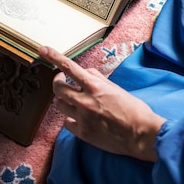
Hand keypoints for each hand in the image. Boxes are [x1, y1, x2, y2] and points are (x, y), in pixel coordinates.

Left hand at [39, 46, 165, 161]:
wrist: (140, 134)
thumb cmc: (134, 109)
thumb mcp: (117, 88)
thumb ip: (98, 80)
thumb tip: (86, 74)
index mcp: (95, 86)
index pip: (69, 67)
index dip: (54, 57)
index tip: (43, 49)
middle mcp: (85, 100)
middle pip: (57, 87)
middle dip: (57, 81)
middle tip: (62, 81)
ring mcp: (82, 117)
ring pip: (59, 105)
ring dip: (64, 100)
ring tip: (75, 101)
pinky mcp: (82, 133)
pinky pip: (66, 122)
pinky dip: (70, 118)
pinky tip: (80, 118)